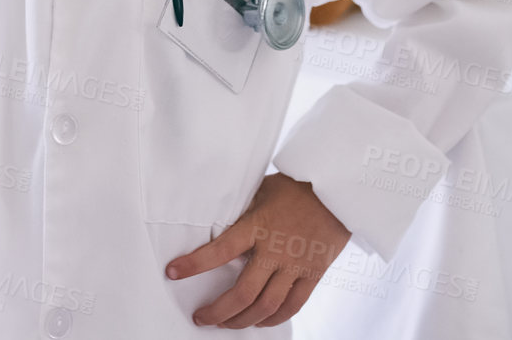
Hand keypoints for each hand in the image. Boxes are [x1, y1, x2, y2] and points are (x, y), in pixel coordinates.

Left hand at [165, 171, 350, 328]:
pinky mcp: (313, 274)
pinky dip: (273, 319)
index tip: (173, 272)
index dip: (194, 264)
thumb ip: (243, 210)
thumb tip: (218, 219)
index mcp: (258, 225)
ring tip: (226, 323)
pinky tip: (259, 321)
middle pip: (243, 293)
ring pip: (266, 306)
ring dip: (242, 320)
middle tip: (201, 318)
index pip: (220, 250)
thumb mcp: (263, 190)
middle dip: (218, 311)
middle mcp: (275, 249)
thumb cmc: (297, 186)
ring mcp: (296, 265)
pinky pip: (292, 306)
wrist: (338, 191)